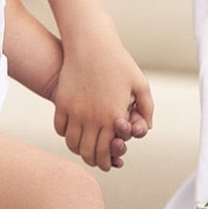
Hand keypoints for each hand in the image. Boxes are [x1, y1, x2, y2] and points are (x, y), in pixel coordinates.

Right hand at [32, 43, 140, 168]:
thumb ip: (147, 109)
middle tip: (97, 162)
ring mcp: (75, 111)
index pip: (107, 151)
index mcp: (113, 116)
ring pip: (72, 143)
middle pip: (88, 152)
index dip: (107, 162)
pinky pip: (60, 129)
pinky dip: (66, 135)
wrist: (91, 43)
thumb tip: (146, 129)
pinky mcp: (62, 102)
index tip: (109, 165)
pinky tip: (72, 133)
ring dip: (78, 150)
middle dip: (93, 161)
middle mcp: (92, 117)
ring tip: (84, 150)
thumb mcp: (141, 84)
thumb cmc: (118, 62)